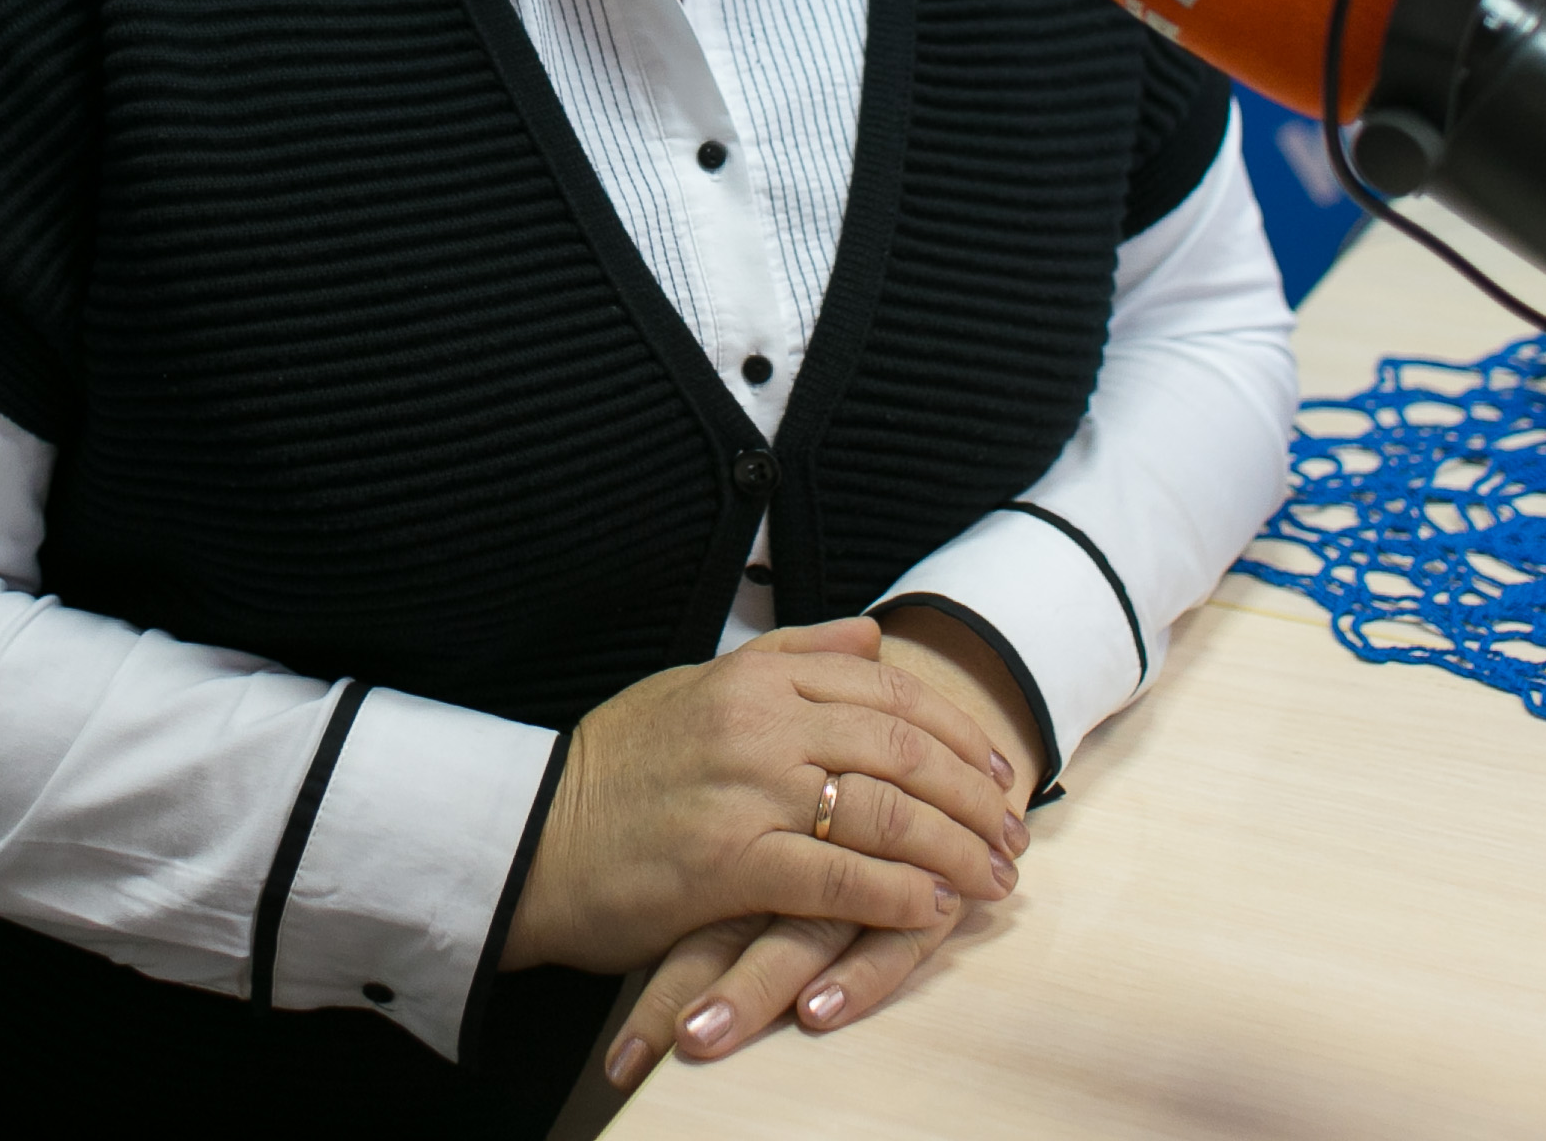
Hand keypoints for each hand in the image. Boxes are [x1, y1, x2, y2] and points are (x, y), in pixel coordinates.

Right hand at [593, 607, 1038, 1085]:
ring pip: (884, 811)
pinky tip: (931, 911)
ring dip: (953, 850)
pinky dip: (896, 896)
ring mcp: (747, 791)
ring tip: (991, 879)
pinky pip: (839, 879)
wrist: (532, 835)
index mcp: (755, 676)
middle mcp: (759, 723)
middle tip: (1013, 831)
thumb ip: (788, 656)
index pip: (886, 691)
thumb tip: (870, 634)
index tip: (995, 768)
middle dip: (971, 795)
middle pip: (901, 749)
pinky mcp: (730, 863)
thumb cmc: (615, 767)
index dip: (954, 731)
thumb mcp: (696, 683)